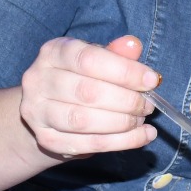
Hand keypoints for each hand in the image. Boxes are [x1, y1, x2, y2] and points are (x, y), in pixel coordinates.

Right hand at [17, 34, 158, 160]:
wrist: (49, 112)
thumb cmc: (79, 80)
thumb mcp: (97, 60)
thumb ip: (116, 54)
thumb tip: (134, 45)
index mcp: (53, 52)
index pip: (89, 59)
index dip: (125, 72)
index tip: (151, 81)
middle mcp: (38, 80)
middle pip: (87, 92)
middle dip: (126, 101)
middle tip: (148, 105)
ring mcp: (38, 112)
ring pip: (84, 121)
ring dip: (122, 123)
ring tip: (142, 120)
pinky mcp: (46, 140)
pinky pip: (88, 144)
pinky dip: (121, 142)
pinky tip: (141, 137)